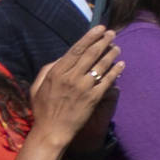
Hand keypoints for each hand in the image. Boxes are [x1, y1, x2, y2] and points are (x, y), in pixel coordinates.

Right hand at [26, 27, 120, 151]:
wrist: (51, 131)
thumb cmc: (43, 108)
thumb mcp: (38, 86)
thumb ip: (48, 69)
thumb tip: (62, 57)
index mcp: (57, 73)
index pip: (76, 49)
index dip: (90, 37)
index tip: (99, 28)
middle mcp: (71, 77)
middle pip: (91, 54)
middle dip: (103, 41)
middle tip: (112, 33)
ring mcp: (84, 87)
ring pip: (102, 65)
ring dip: (111, 54)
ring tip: (117, 47)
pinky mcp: (94, 98)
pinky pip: (108, 81)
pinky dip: (116, 71)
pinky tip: (121, 64)